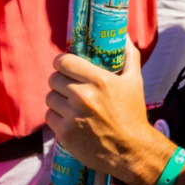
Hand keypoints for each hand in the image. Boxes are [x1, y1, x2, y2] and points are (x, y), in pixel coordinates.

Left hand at [46, 41, 169, 184]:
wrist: (129, 150)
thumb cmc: (132, 112)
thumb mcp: (135, 79)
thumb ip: (129, 54)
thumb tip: (124, 34)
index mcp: (99, 80)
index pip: (64, 62)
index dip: (61, 61)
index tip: (64, 63)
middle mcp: (83, 96)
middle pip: (54, 79)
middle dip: (59, 78)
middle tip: (67, 82)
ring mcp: (72, 116)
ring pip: (49, 98)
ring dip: (56, 97)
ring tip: (67, 100)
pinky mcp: (64, 134)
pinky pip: (49, 117)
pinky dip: (55, 115)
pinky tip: (66, 116)